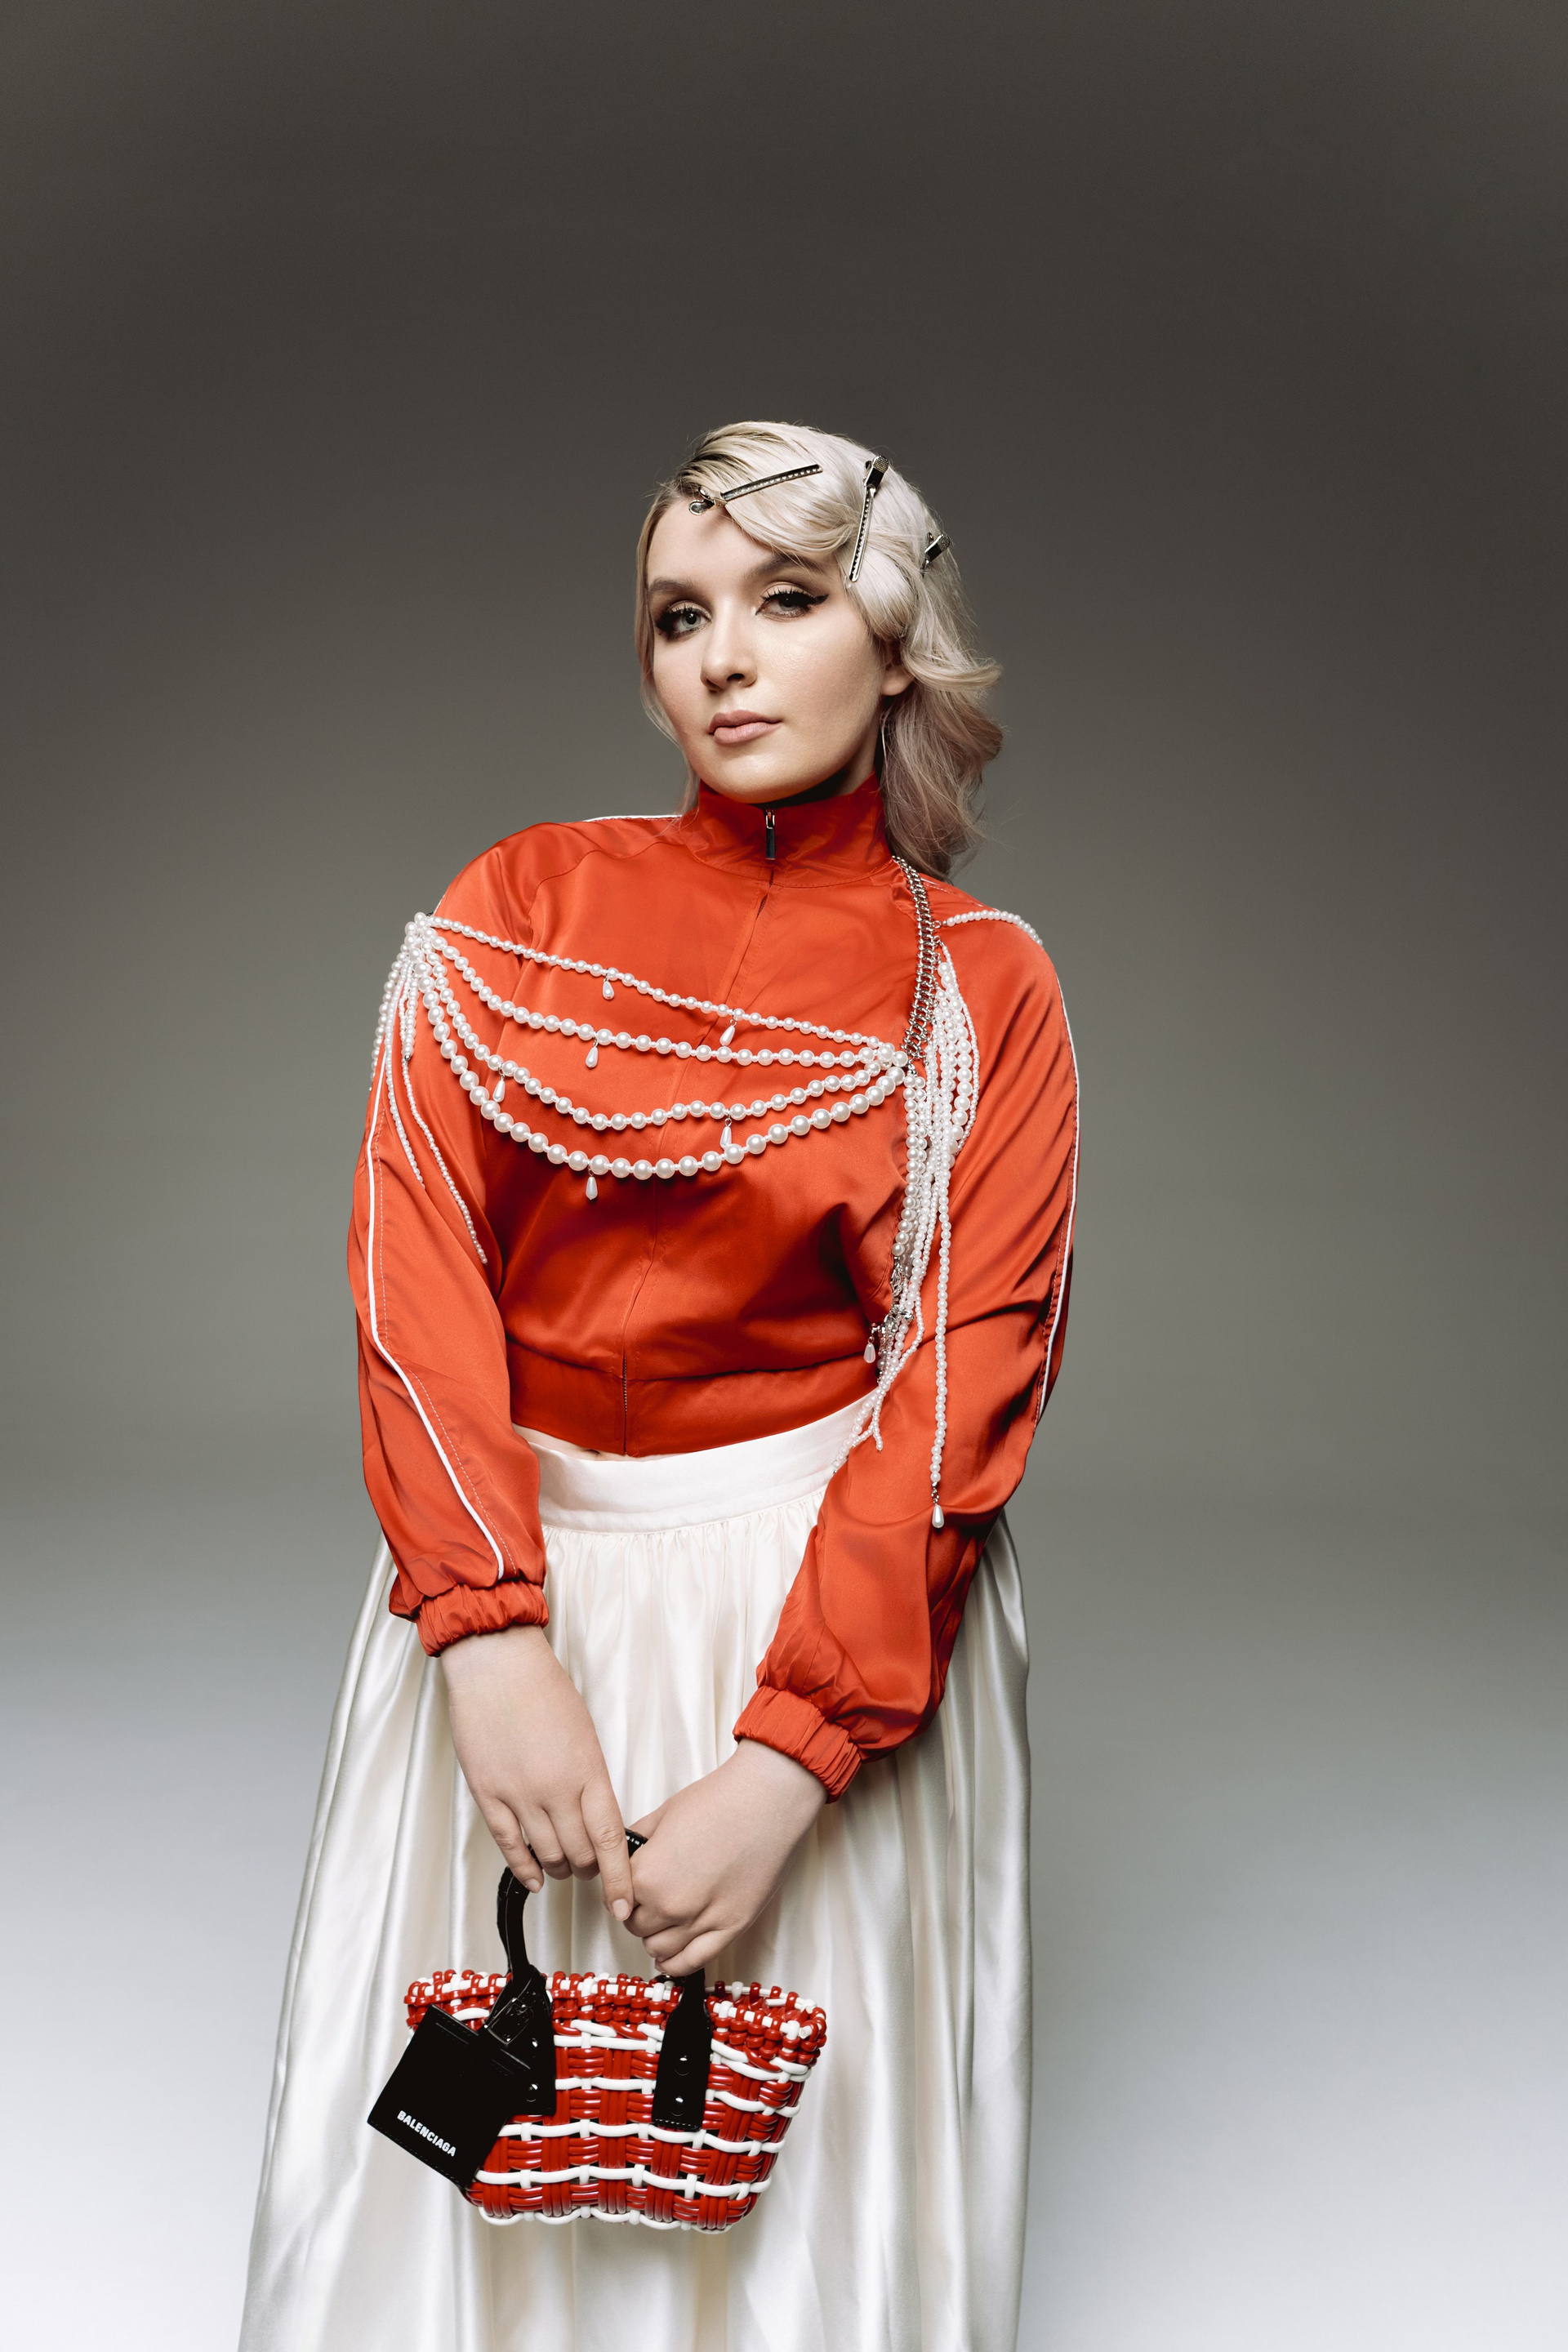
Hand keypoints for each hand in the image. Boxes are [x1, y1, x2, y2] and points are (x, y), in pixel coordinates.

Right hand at [441, 1624, 633, 1921]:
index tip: (625, 1904)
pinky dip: (524, 1868)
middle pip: (580, 1854)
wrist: (496, 1663)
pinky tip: (534, 1877)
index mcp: (588, 1771)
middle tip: (593, 1868)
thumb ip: (591, 1779)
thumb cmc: (542, 1688)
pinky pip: (509, 1846)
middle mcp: (556, 1789)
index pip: (611, 1840)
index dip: (620, 1879)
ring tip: (565, 1865)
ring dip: (560, 1867)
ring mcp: (519, 1795)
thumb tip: (595, 1817)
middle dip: (591, 1868)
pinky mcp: (488, 1795)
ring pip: (546, 1855)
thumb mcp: (585, 1734)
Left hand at [625, 1739, 826, 1976]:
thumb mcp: (663, 1814)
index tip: (630, 1888)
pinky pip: (693, 1962)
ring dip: (655, 1939)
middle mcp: (669, 1904)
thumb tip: (623, 1857)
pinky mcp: (730, 1929)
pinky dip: (675, 1965)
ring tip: (662, 1924)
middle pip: (636, 1927)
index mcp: (647, 1875)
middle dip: (639, 1914)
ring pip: (659, 1950)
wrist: (766, 1801)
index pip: (618, 1901)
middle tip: (648, 1901)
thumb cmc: (719, 1801)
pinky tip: (669, 1958)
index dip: (622, 1892)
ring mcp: (701, 1921)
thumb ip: (636, 1842)